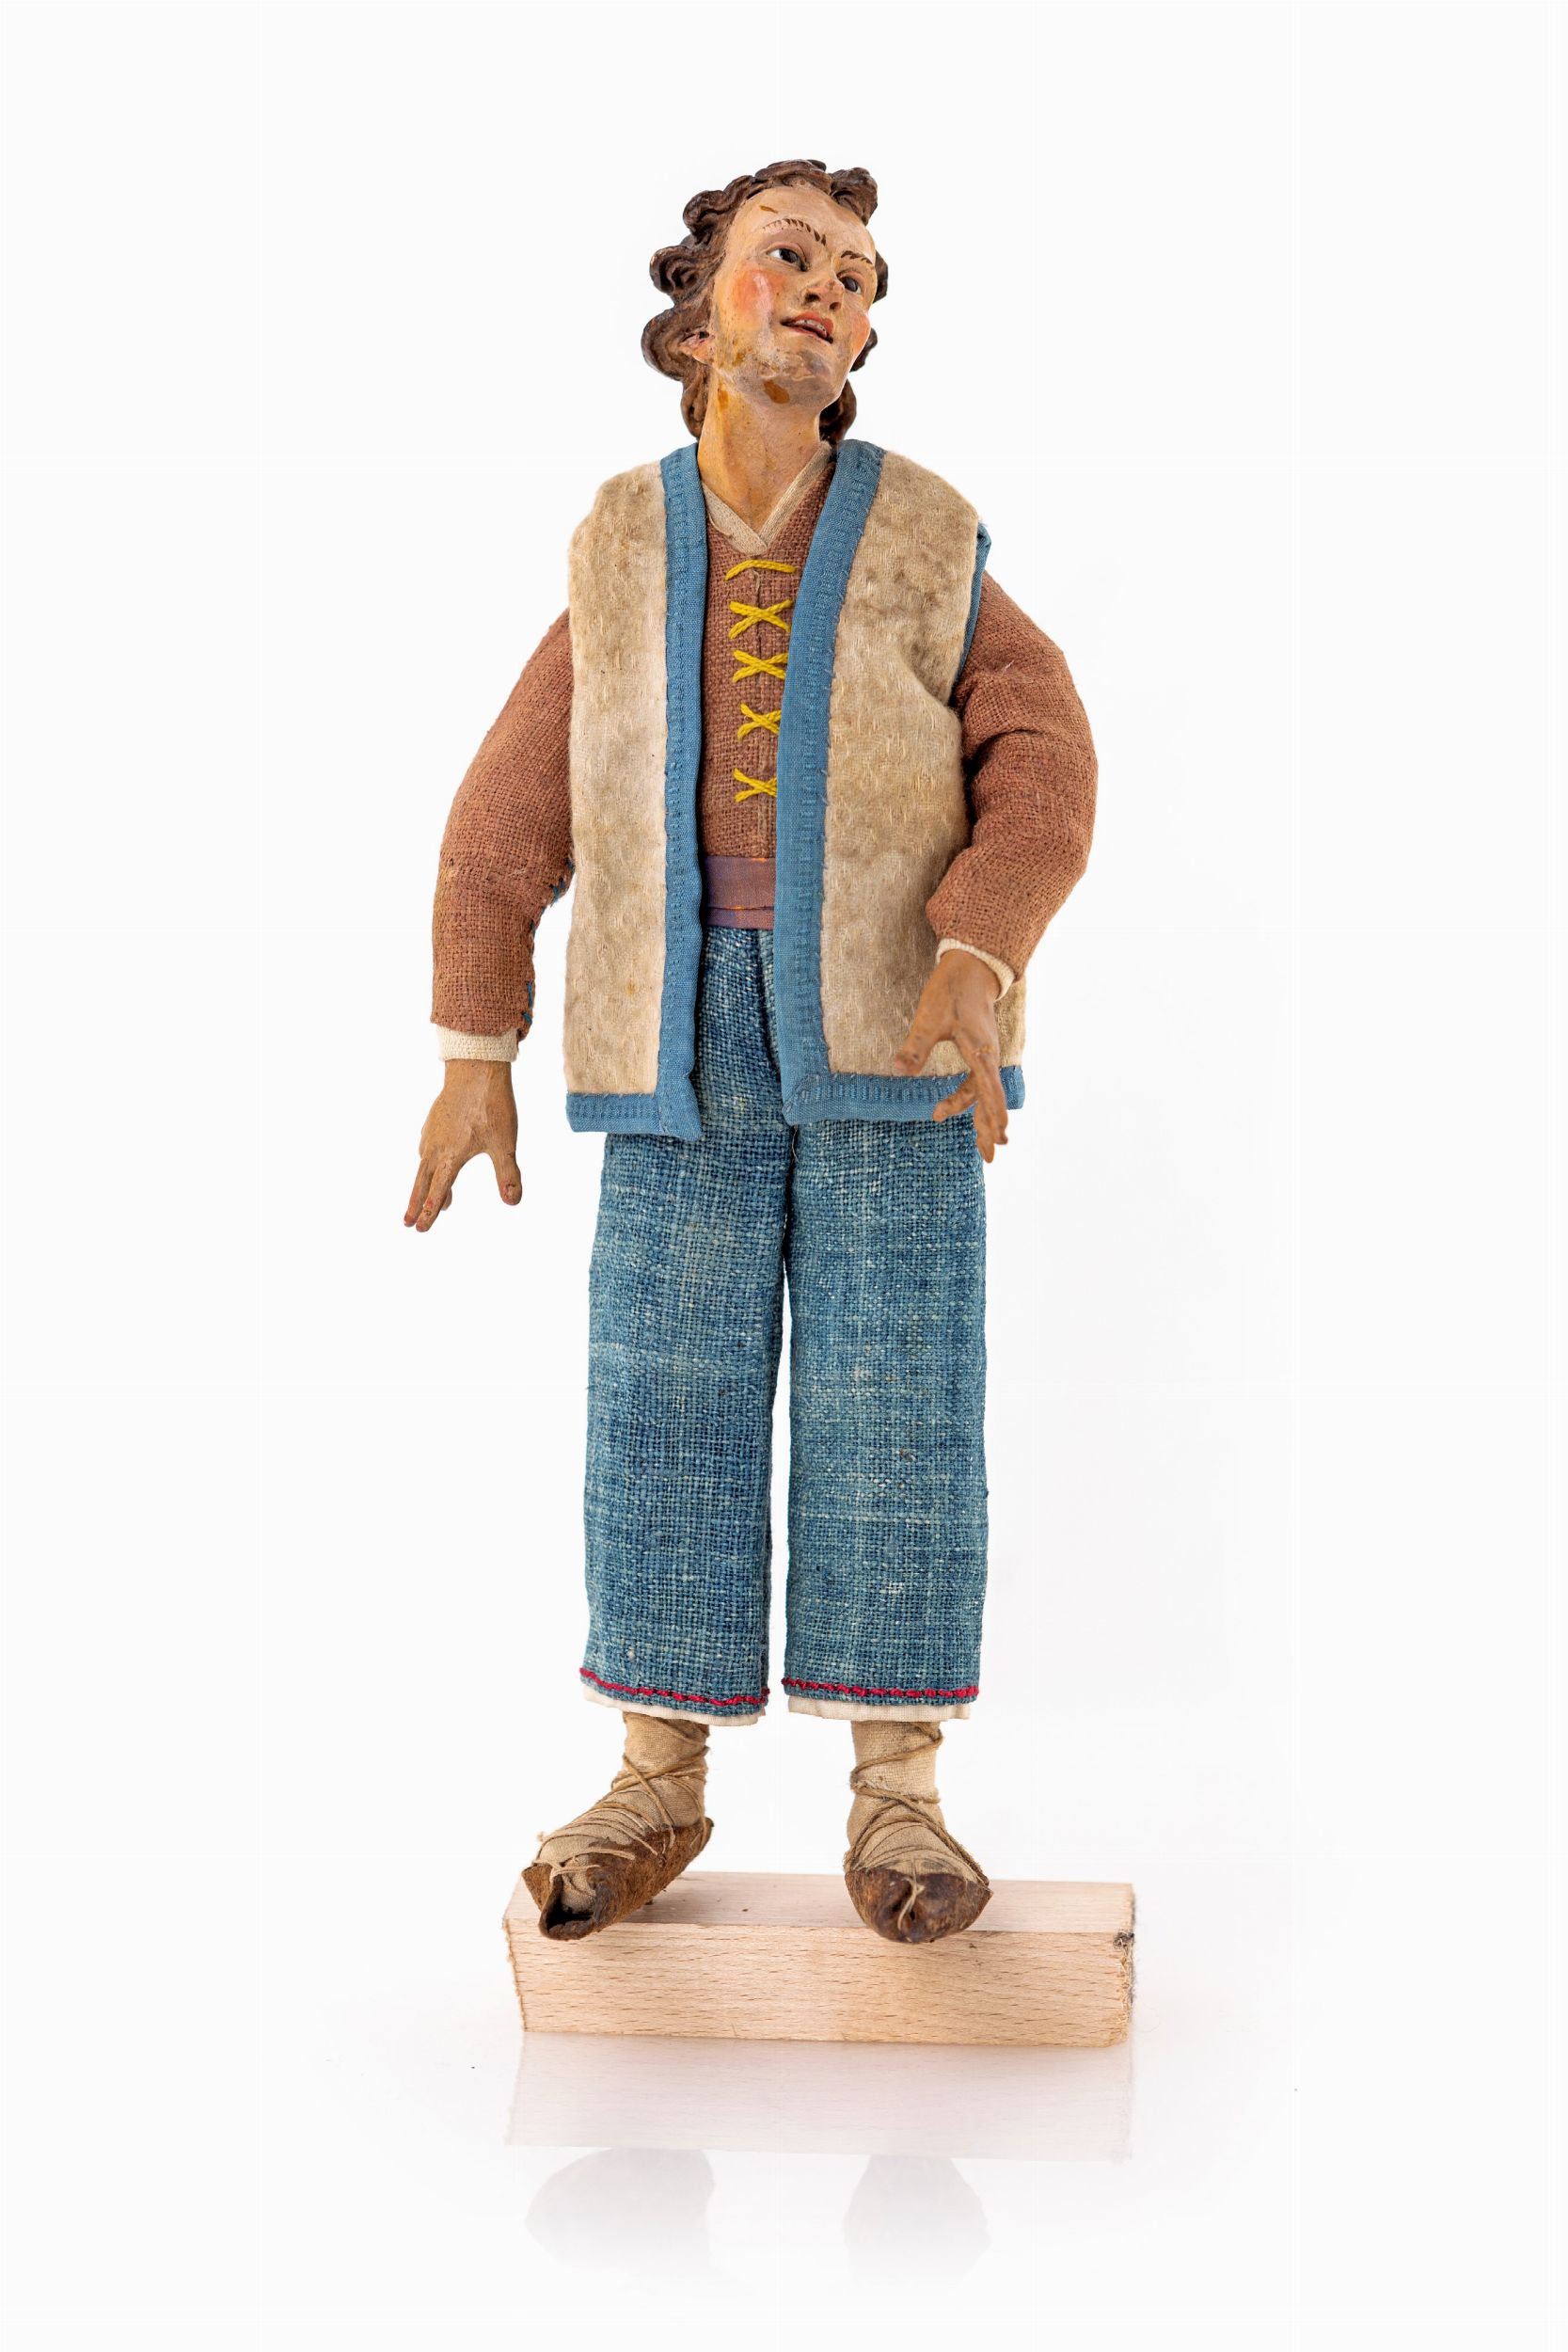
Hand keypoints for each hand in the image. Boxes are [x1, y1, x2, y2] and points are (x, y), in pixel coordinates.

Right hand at [404, 1061, 521, 1231]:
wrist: (475, 1069)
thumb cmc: (491, 1106)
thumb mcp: (505, 1144)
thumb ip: (508, 1174)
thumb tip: (513, 1202)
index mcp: (450, 1158)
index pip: (438, 1193)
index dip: (430, 1212)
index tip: (420, 1229)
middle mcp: (435, 1148)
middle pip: (422, 1183)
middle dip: (415, 1204)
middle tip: (408, 1223)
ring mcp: (431, 1133)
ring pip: (423, 1165)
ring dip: (423, 1183)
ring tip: (428, 1197)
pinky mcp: (433, 1121)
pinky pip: (424, 1147)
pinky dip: (426, 1161)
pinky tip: (430, 1160)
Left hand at [892, 950, 1008, 1162]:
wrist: (970, 971)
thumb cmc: (950, 992)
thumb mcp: (929, 1018)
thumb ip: (916, 1046)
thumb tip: (899, 1069)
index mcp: (978, 1049)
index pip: (987, 1087)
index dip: (992, 1111)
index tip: (999, 1133)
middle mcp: (987, 1056)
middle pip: (990, 1098)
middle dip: (990, 1127)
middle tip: (990, 1156)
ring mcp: (986, 1056)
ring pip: (985, 1094)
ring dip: (983, 1119)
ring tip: (985, 1146)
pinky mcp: (981, 1054)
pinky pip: (982, 1085)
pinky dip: (979, 1104)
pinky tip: (977, 1118)